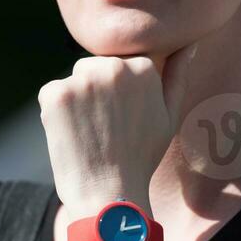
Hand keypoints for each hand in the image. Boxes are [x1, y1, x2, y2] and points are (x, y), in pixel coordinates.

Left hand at [37, 46, 196, 214]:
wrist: (109, 194)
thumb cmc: (141, 158)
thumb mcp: (169, 117)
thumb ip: (177, 77)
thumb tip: (188, 46)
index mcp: (143, 67)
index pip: (121, 65)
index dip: (118, 95)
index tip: (122, 121)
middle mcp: (113, 67)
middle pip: (95, 67)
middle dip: (96, 92)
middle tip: (105, 130)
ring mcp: (82, 79)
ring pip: (74, 80)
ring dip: (76, 100)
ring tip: (90, 134)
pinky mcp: (55, 93)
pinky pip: (52, 94)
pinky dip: (55, 114)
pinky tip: (72, 137)